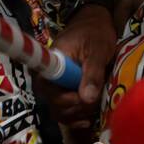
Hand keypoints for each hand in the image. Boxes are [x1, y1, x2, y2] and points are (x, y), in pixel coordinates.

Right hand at [47, 5, 118, 129]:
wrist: (95, 24)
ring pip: (59, 110)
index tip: (82, 98)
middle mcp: (48, 77)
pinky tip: (87, 119)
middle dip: (75, 108)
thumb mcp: (97, 50)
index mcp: (51, 63)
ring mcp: (56, 85)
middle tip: (94, 101)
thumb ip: (92, 73)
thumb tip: (87, 99)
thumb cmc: (95, 33)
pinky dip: (75, 118)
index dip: (63, 99)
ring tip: (94, 107)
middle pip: (53, 103)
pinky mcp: (64, 91)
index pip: (45, 88)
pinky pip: (64, 111)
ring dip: (77, 114)